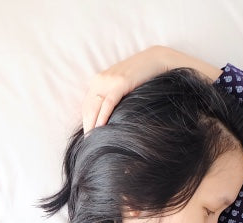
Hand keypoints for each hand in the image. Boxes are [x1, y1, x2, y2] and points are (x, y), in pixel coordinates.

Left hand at [81, 46, 221, 131]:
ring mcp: (109, 80)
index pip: (86, 105)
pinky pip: (108, 103)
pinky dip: (102, 116)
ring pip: (94, 106)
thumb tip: (111, 117)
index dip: (85, 121)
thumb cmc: (142, 75)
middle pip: (88, 107)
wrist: (157, 59)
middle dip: (87, 126)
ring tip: (93, 140)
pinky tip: (100, 128)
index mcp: (99, 80)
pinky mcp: (120, 83)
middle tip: (88, 143)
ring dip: (92, 124)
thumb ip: (114, 96)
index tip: (88, 136)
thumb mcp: (123, 85)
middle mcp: (100, 79)